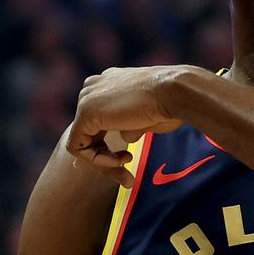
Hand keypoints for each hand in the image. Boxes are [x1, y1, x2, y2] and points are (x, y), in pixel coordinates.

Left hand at [67, 66, 198, 185]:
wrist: (175, 92)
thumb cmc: (170, 104)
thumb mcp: (147, 119)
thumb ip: (131, 127)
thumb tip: (125, 139)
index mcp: (109, 83)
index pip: (98, 120)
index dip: (107, 146)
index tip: (125, 160)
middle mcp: (94, 87)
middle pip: (88, 132)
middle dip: (105, 157)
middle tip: (127, 171)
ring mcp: (87, 98)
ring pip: (81, 141)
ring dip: (104, 160)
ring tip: (128, 162)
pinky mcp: (85, 112)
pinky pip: (78, 146)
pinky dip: (97, 160)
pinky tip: (121, 160)